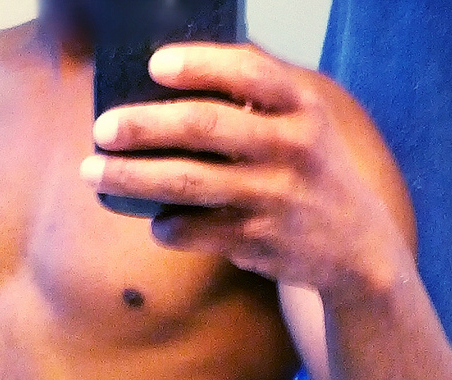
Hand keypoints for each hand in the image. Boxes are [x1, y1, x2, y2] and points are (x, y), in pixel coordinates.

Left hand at [80, 43, 415, 303]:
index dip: (199, 64)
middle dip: (143, 125)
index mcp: (302, 110)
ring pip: (187, 182)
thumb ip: (263, 93)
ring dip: (131, 177)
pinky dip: (165, 227)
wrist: (358, 250)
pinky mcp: (257, 241)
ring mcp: (273, 198)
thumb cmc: (316, 174)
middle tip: (102, 128)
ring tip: (93, 173)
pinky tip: (155, 222)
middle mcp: (290, 150)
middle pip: (203, 127)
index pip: (249, 73)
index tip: (155, 65)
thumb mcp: (309, 124)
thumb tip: (195, 59)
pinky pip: (193, 231)